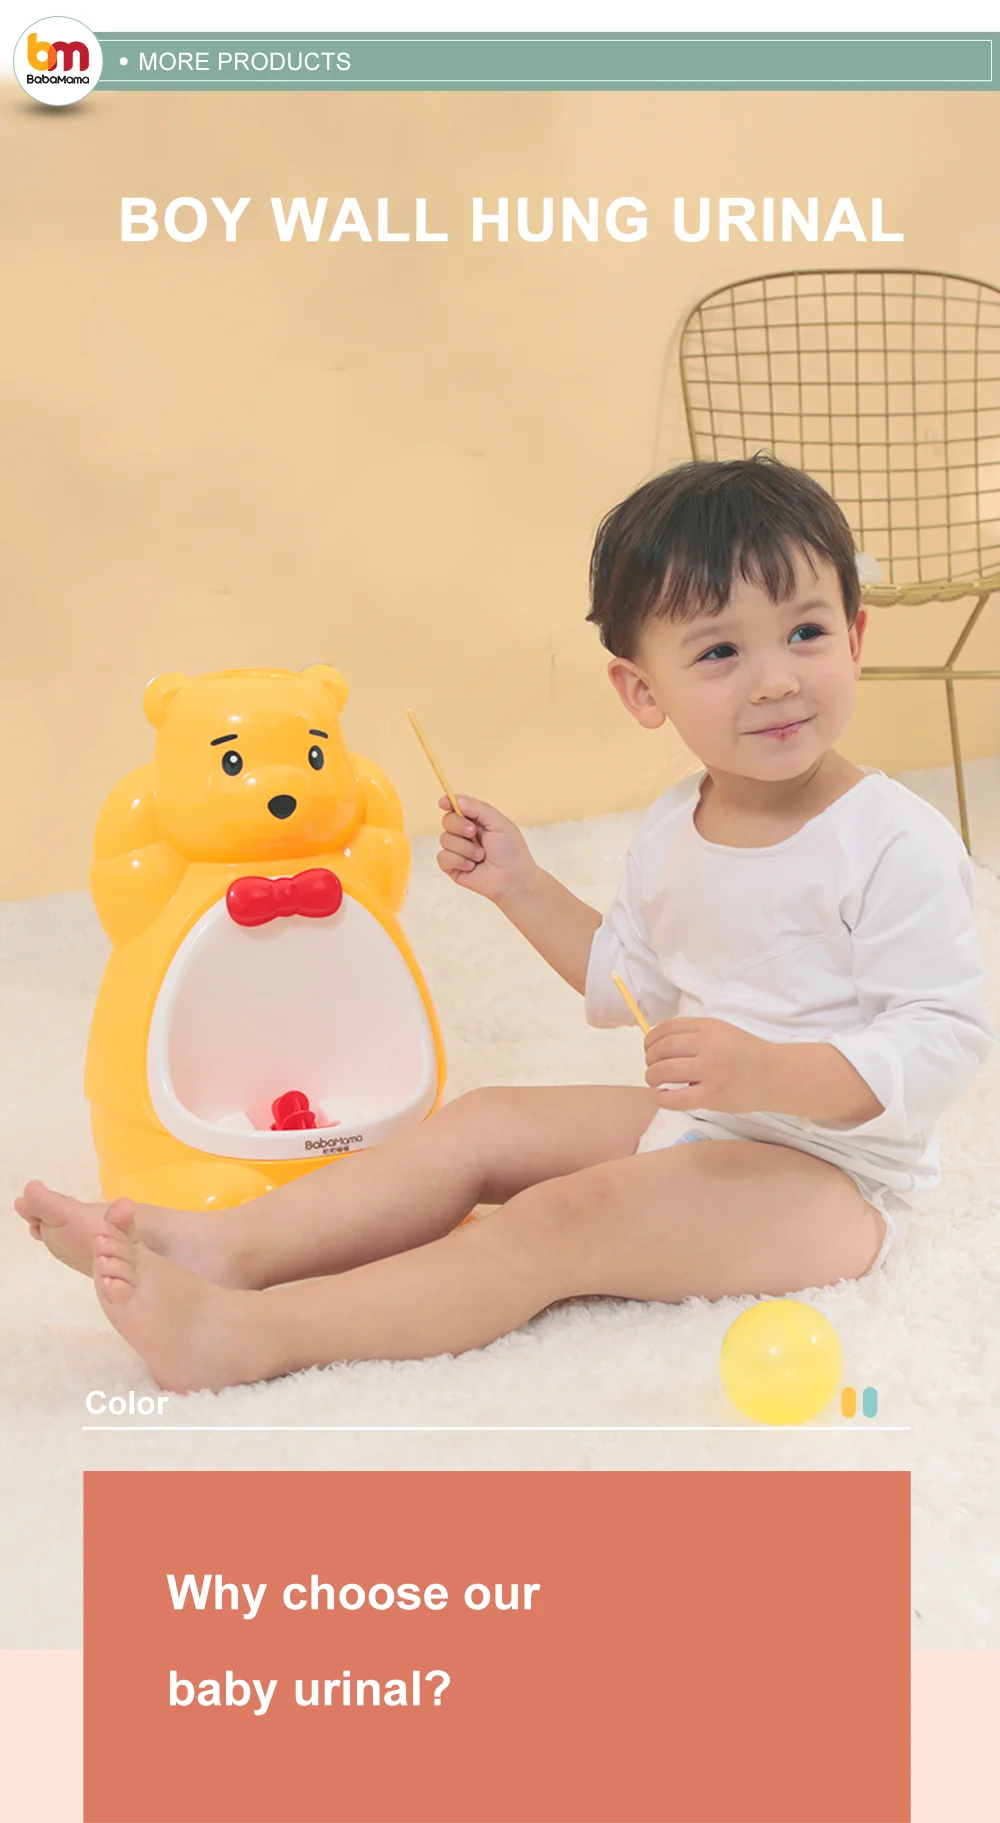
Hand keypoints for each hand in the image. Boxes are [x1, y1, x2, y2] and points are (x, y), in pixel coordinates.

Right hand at [436, 795, 538, 905]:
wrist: (512, 879)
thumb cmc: (511, 851)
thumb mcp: (499, 823)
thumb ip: (479, 808)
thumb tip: (455, 800)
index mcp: (476, 821)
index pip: (457, 807)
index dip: (448, 803)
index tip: (444, 803)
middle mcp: (464, 834)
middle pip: (447, 820)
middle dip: (459, 826)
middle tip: (474, 834)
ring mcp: (457, 851)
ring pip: (445, 840)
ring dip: (465, 848)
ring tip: (481, 856)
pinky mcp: (452, 867)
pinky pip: (443, 858)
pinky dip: (458, 861)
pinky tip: (472, 867)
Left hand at [643, 1017, 778, 1113]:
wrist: (775, 1075)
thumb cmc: (747, 1053)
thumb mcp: (722, 1031)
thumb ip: (695, 1033)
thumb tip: (659, 1041)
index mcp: (709, 1027)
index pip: (666, 1029)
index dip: (651, 1039)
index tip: (649, 1048)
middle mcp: (708, 1046)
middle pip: (661, 1049)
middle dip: (649, 1059)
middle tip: (652, 1067)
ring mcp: (710, 1071)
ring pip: (663, 1072)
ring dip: (652, 1077)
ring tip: (655, 1081)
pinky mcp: (712, 1096)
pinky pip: (675, 1098)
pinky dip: (663, 1098)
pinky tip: (664, 1096)